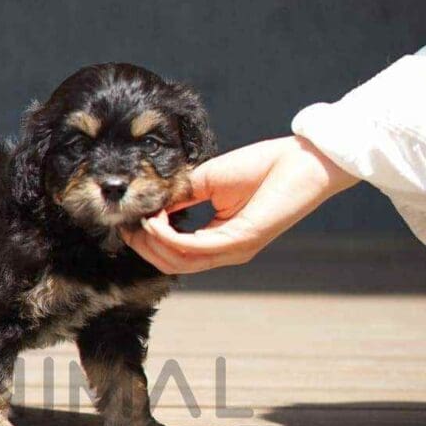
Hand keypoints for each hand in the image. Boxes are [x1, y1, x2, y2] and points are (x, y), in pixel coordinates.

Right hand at [121, 135, 357, 273]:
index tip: (128, 224)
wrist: (300, 161)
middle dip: (145, 248)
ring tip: (137, 223)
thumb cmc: (261, 167)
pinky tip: (156, 220)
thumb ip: (181, 195)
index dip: (149, 242)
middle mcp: (227, 251)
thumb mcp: (208, 181)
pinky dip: (170, 236)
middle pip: (175, 265)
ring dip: (153, 244)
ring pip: (182, 262)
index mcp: (221, 238)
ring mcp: (235, 249)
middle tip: (125, 229)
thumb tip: (150, 203)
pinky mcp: (242, 240)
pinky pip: (197, 247)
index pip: (179, 253)